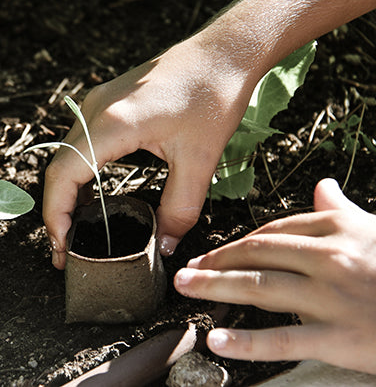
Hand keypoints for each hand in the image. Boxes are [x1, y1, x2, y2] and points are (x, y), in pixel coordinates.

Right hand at [42, 38, 258, 268]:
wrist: (223, 51)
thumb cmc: (214, 96)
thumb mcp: (200, 160)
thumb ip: (180, 209)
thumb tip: (163, 246)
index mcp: (112, 124)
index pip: (63, 176)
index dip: (56, 215)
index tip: (62, 247)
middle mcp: (94, 110)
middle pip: (58, 167)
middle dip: (57, 211)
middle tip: (65, 249)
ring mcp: (97, 102)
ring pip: (67, 155)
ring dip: (67, 192)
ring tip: (76, 228)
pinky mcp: (107, 101)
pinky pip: (80, 142)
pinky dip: (80, 173)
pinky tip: (92, 196)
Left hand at [174, 178, 375, 373]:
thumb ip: (344, 211)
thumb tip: (321, 188)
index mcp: (338, 229)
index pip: (272, 232)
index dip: (237, 242)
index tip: (214, 251)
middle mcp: (331, 257)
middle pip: (257, 254)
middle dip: (215, 260)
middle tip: (185, 270)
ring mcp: (335, 297)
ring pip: (260, 287)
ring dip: (215, 287)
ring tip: (187, 288)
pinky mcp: (342, 338)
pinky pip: (284, 339)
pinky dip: (246, 341)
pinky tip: (216, 341)